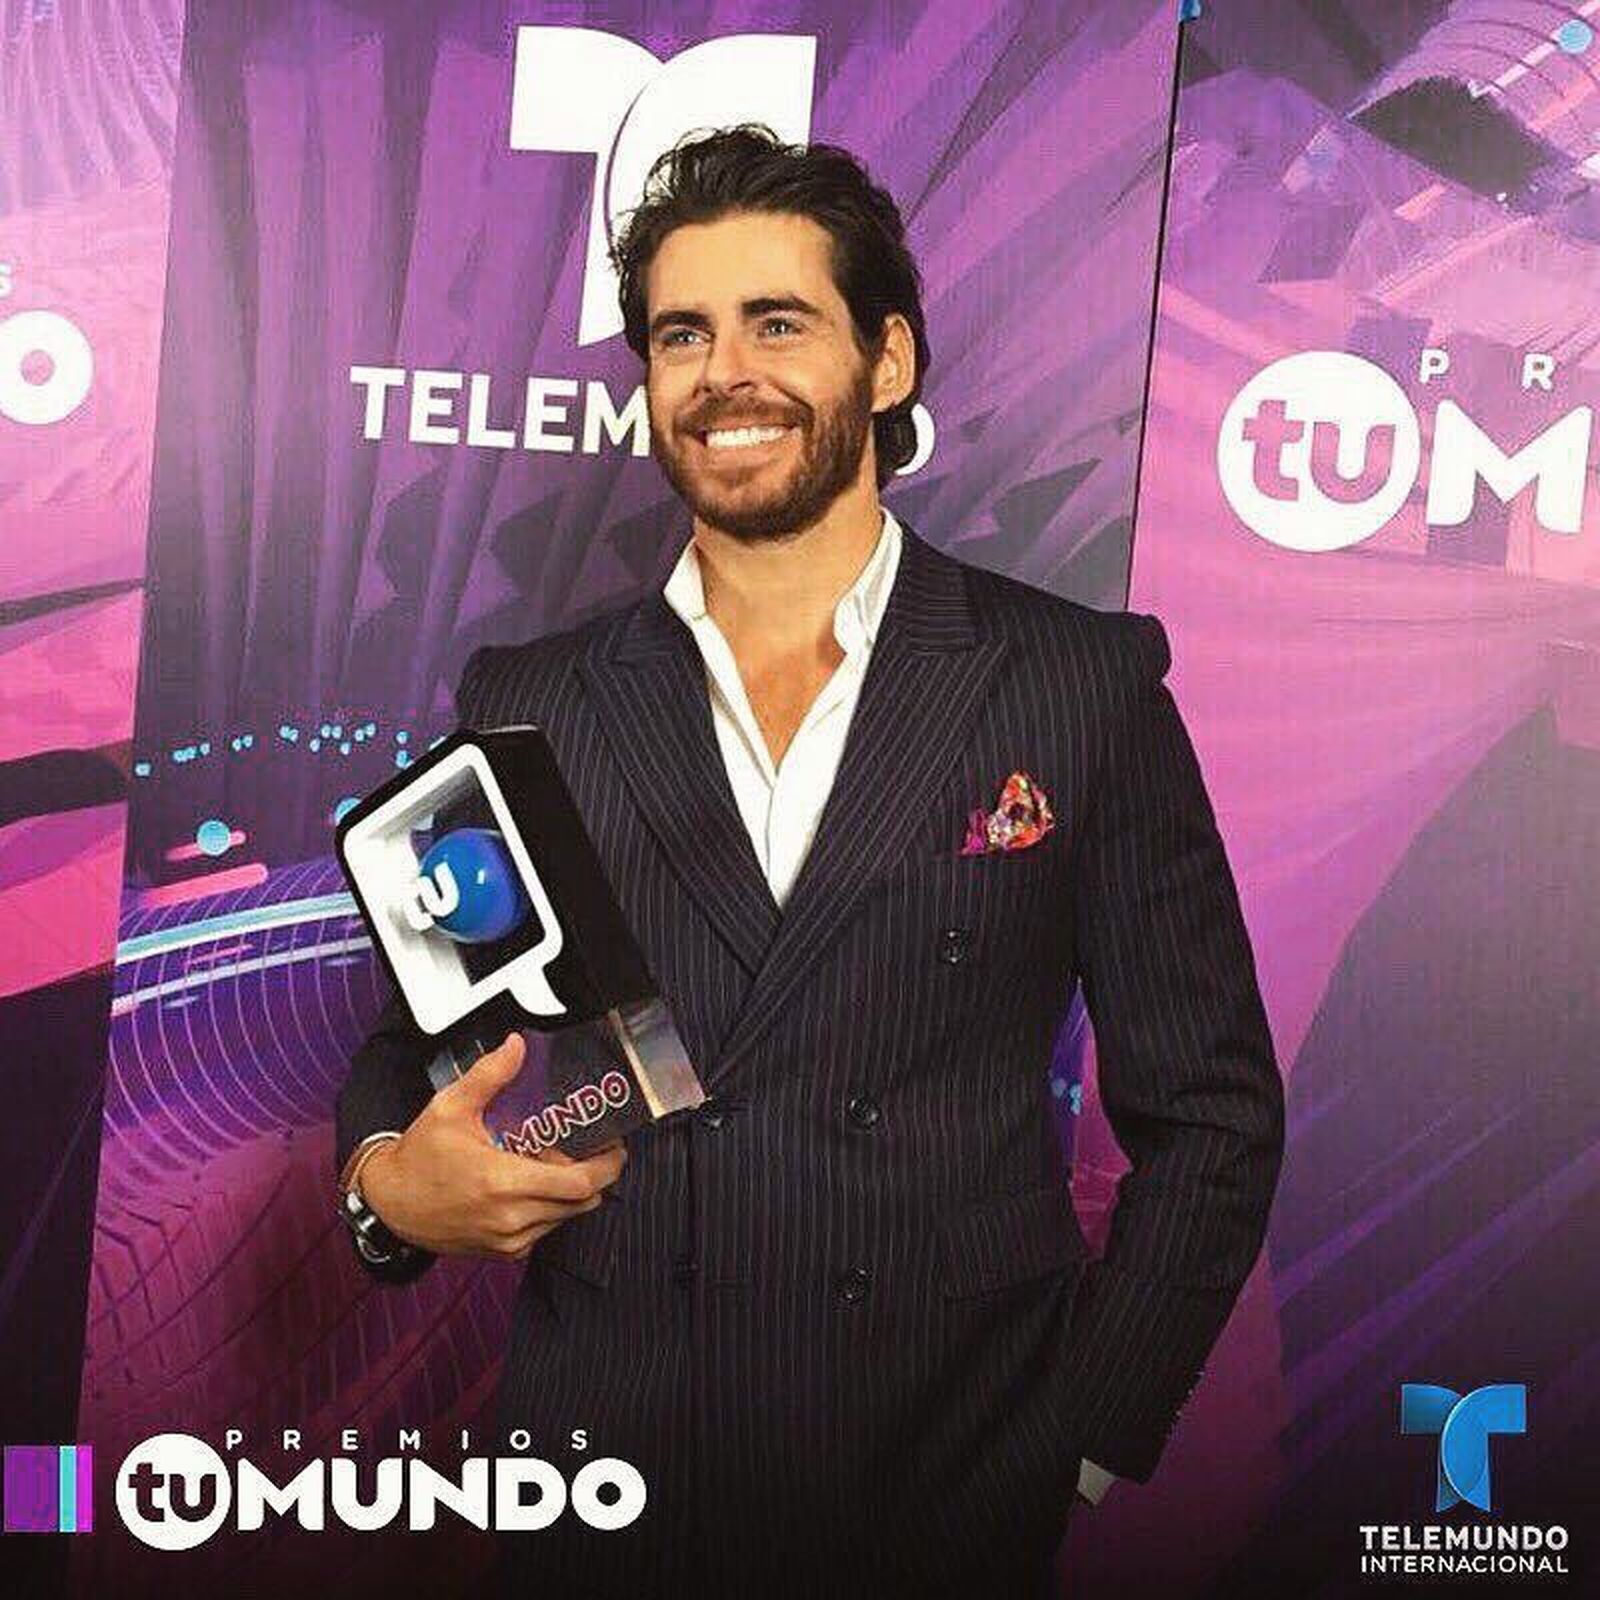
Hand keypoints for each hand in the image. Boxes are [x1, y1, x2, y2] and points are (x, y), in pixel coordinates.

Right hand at [360, 1031, 626, 1261]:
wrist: (389, 1203)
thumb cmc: (419, 1155)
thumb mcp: (451, 1106)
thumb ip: (490, 1075)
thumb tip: (517, 1044)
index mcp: (504, 1183)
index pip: (580, 1185)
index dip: (607, 1165)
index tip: (615, 1145)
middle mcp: (512, 1218)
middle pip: (583, 1202)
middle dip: (595, 1174)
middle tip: (587, 1146)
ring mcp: (509, 1240)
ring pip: (566, 1217)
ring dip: (571, 1191)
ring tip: (551, 1160)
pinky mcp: (503, 1252)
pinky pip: (546, 1229)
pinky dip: (550, 1207)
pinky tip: (531, 1181)